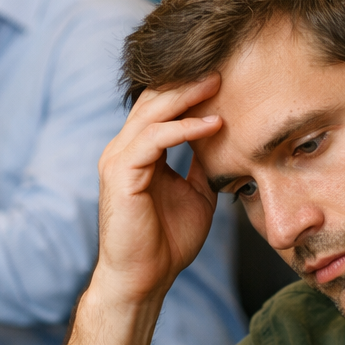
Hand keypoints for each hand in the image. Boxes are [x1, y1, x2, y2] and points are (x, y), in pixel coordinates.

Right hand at [94, 75, 222, 307]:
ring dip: (187, 96)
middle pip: (153, 100)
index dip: (189, 90)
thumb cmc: (166, 242)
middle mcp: (122, 150)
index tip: (225, 76)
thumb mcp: (195, 194)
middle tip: (224, 65)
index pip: (159, 107)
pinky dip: (184, 128)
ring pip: (151, 113)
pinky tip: (213, 122)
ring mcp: (117, 160)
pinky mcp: (121, 174)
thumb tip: (226, 141)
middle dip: (188, 81)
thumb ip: (202, 165)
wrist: (144, 279)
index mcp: (137, 153)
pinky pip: (153, 139)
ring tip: (219, 82)